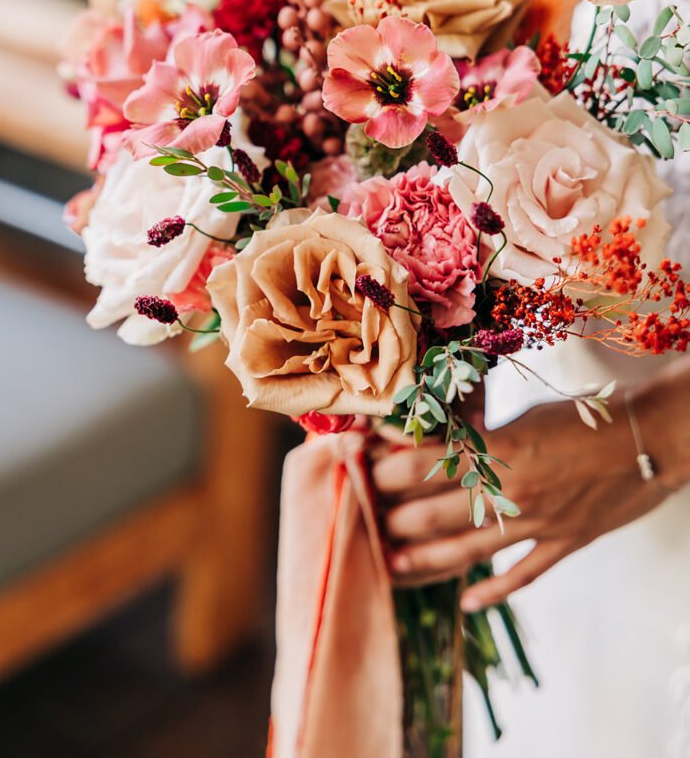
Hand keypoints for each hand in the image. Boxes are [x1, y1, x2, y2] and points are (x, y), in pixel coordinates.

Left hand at [373, 394, 668, 610]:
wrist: (651, 440)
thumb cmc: (587, 417)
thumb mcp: (526, 413)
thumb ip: (483, 428)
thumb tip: (441, 430)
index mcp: (503, 449)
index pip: (429, 462)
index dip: (390, 466)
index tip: (363, 466)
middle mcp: (514, 492)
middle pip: (437, 511)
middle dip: (395, 515)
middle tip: (365, 516)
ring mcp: (539, 524)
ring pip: (468, 550)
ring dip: (426, 559)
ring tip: (393, 564)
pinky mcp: (564, 543)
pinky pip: (522, 574)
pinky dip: (492, 591)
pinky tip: (467, 602)